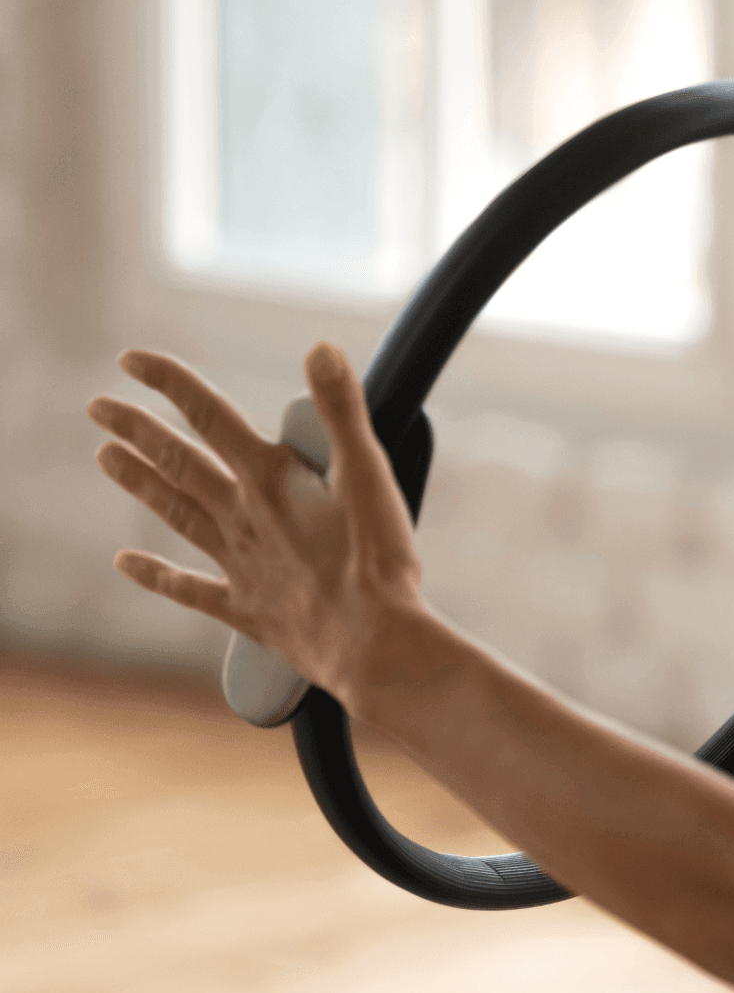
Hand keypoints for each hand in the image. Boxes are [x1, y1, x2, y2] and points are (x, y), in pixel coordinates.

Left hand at [87, 343, 424, 710]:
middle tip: (98, 407)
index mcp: (269, 479)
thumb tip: (321, 350)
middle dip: (136, 430)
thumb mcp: (369, 473)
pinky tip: (127, 564)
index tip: (131, 360)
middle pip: (179, 463)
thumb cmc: (377, 560)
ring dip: (140, 483)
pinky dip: (157, 576)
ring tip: (105, 459)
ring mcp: (240, 564)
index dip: (169, 381)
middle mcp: (242, 517)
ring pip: (177, 514)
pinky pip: (191, 590)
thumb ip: (342, 409)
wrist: (372, 642)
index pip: (209, 414)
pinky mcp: (248, 609)